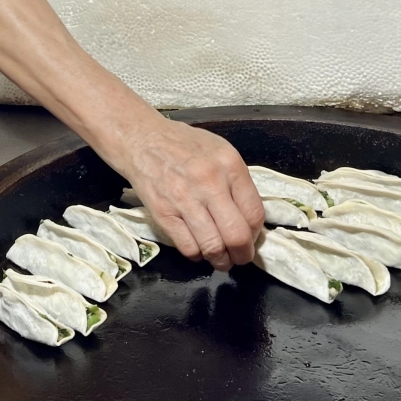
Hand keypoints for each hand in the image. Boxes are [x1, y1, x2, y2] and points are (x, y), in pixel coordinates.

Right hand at [117, 118, 263, 271]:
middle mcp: (209, 182)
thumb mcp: (220, 150)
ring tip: (221, 258)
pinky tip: (198, 248)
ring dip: (221, 260)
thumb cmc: (185, 145)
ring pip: (213, 247)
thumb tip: (250, 219)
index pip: (254, 213)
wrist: (143, 140)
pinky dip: (197, 255)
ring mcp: (184, 199)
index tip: (251, 238)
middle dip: (242, 254)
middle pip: (237, 235)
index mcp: (229, 165)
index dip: (256, 234)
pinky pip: (188, 248)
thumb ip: (237, 181)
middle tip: (240, 256)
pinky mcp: (163, 213)